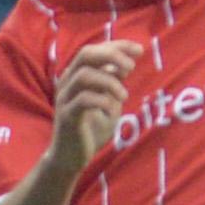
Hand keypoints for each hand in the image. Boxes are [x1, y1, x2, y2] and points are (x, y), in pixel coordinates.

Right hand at [46, 40, 139, 177]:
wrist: (72, 158)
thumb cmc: (91, 129)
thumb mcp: (108, 103)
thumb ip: (113, 84)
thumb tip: (124, 64)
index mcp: (77, 75)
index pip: (95, 50)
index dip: (117, 46)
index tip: (139, 50)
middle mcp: (67, 82)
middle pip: (86, 54)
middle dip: (112, 55)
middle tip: (132, 67)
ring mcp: (65, 98)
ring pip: (84, 75)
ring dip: (109, 81)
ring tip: (124, 96)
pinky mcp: (66, 116)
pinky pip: (83, 99)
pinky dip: (102, 100)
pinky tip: (112, 108)